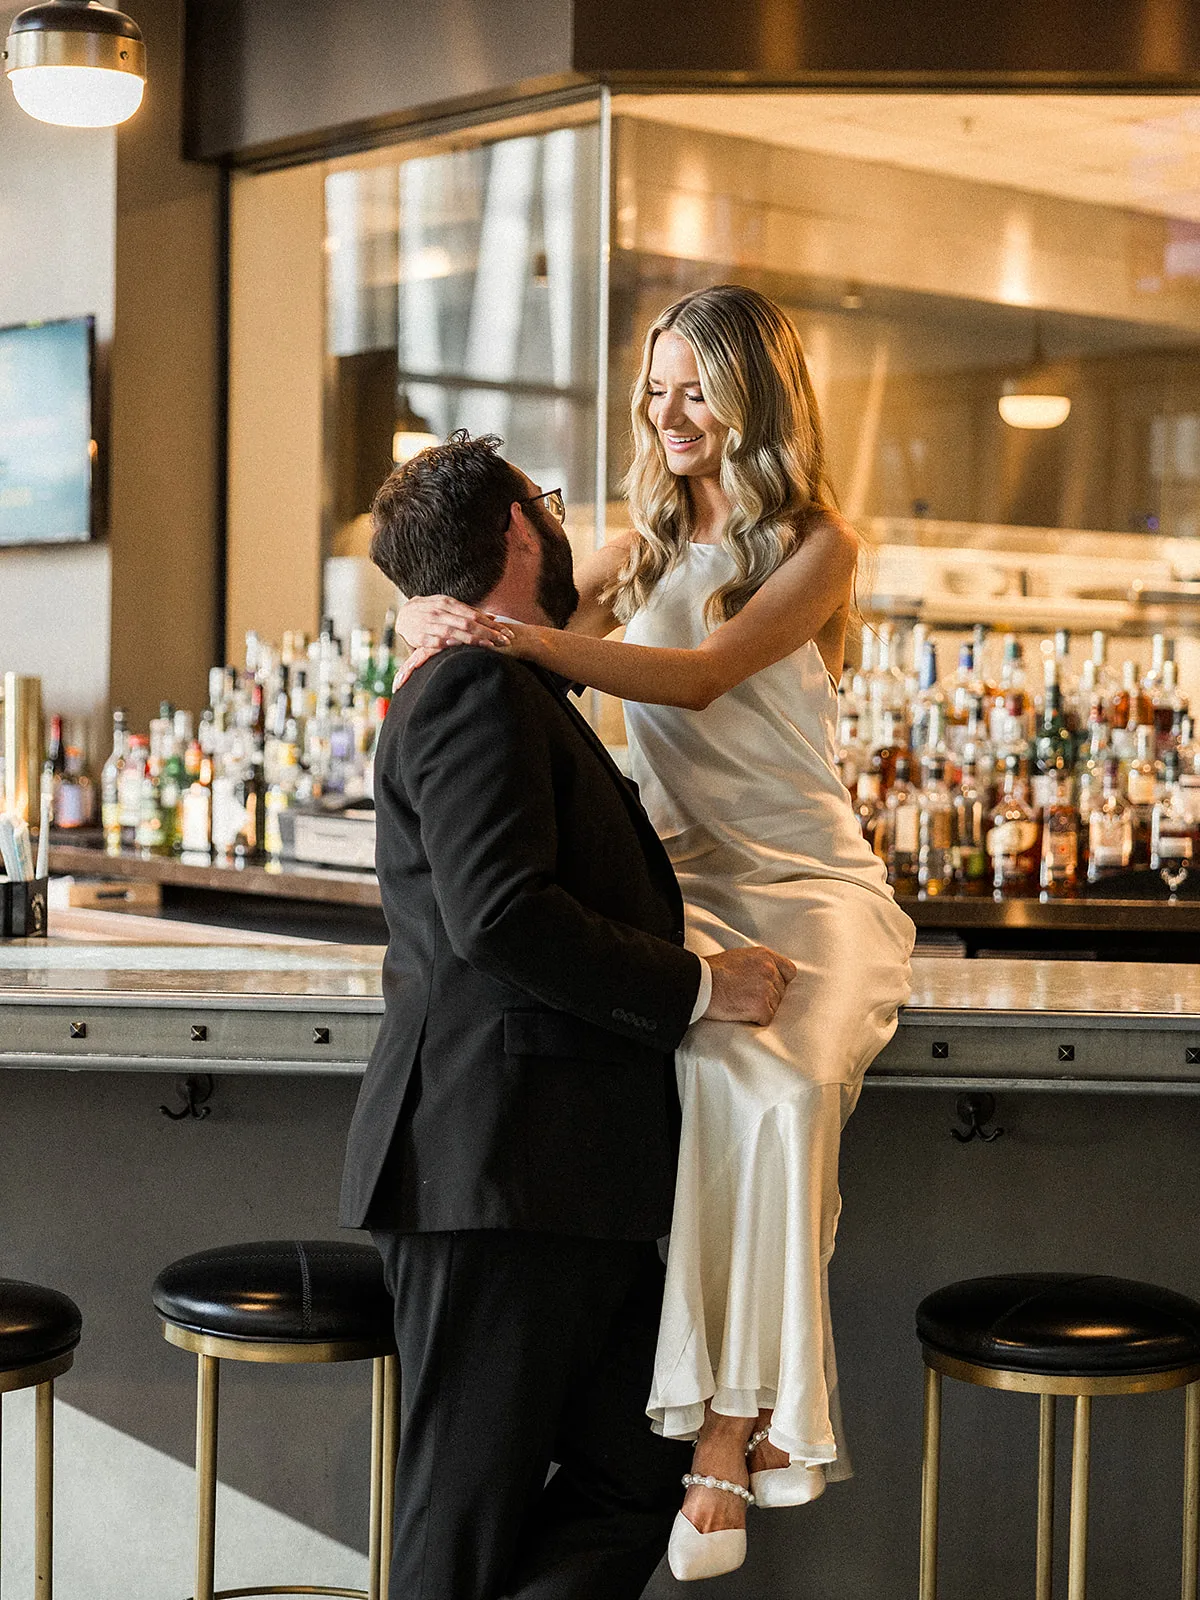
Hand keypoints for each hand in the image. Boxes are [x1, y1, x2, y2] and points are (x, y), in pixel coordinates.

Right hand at [396, 595, 513, 651]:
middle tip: (505, 641)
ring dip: (473, 639)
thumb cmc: (431, 610)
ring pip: (455, 632)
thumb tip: (493, 616)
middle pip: (468, 623)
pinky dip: (449, 644)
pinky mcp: (420, 637)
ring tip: (490, 646)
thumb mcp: (449, 606)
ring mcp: (430, 624)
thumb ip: (469, 612)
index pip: (475, 615)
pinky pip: (437, 642)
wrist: (403, 613)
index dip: (492, 625)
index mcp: (449, 603)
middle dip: (488, 633)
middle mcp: (440, 612)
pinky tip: (461, 647)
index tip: (508, 633)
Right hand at [703, 946, 796, 1025]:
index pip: (789, 971)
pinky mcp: (761, 1006)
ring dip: (760, 1008)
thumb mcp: (739, 956)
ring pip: (774, 1006)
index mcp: (765, 956)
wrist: (701, 983)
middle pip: (781, 991)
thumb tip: (763, 974)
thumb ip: (757, 963)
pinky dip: (755, 1020)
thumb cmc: (712, 971)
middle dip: (767, 997)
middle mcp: (769, 970)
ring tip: (741, 1003)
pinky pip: (766, 1019)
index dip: (780, 981)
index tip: (771, 987)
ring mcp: (766, 989)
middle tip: (747, 997)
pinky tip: (741, 1012)